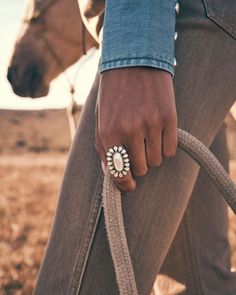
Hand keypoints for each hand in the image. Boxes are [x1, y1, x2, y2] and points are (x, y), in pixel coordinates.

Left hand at [95, 67, 176, 191]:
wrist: (133, 61)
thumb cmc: (113, 94)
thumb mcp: (100, 119)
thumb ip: (103, 148)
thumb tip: (111, 174)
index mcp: (108, 133)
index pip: (118, 174)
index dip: (125, 185)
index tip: (130, 186)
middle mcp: (129, 131)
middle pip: (141, 169)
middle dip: (139, 164)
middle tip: (137, 151)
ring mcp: (151, 124)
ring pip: (157, 161)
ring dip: (152, 154)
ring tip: (147, 138)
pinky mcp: (169, 118)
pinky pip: (171, 150)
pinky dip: (165, 146)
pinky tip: (159, 133)